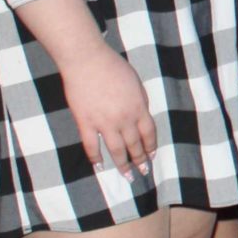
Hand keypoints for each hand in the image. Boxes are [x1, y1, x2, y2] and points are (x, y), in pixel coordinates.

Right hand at [59, 42, 155, 175]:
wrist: (86, 60)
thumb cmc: (112, 66)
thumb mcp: (135, 82)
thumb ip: (140, 101)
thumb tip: (140, 115)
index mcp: (139, 107)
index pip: (149, 133)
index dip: (151, 146)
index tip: (152, 155)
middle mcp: (124, 118)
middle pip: (134, 144)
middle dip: (140, 159)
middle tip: (143, 171)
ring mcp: (104, 122)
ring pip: (116, 150)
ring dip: (123, 165)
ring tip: (128, 176)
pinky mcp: (85, 123)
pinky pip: (92, 145)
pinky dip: (96, 158)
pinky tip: (100, 166)